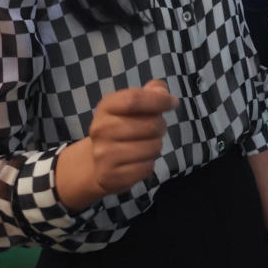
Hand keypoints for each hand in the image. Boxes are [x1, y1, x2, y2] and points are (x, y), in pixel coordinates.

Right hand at [56, 80, 178, 211]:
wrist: (95, 163)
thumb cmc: (121, 127)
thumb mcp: (131, 105)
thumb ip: (150, 93)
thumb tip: (162, 90)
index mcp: (106, 107)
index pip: (134, 99)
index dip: (159, 100)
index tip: (172, 102)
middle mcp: (101, 129)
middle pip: (150, 125)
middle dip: (160, 126)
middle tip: (155, 129)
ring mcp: (104, 155)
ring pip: (152, 148)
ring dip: (156, 146)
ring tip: (145, 145)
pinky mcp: (111, 176)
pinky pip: (146, 168)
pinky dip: (148, 164)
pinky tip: (138, 161)